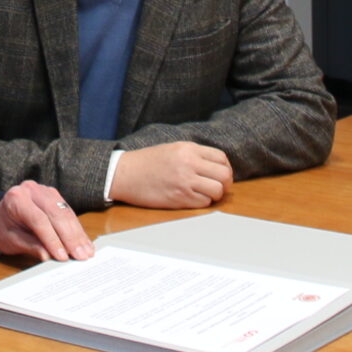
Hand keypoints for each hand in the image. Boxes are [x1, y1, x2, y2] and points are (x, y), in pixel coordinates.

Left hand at [0, 181, 93, 261]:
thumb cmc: (3, 228)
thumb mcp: (10, 240)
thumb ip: (30, 246)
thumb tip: (48, 255)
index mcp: (16, 199)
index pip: (38, 219)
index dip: (52, 239)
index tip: (62, 256)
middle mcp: (31, 190)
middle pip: (55, 213)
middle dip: (70, 237)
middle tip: (80, 255)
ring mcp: (44, 191)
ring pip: (65, 211)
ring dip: (77, 233)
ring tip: (86, 251)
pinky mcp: (54, 196)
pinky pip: (68, 211)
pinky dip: (76, 228)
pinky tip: (84, 242)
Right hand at [111, 141, 232, 208]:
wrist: (125, 174)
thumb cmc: (147, 162)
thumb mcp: (173, 148)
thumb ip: (195, 154)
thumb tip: (216, 166)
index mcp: (188, 149)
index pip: (221, 158)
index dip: (225, 168)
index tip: (220, 174)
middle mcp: (189, 164)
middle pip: (224, 175)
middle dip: (225, 183)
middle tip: (219, 187)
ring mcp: (185, 182)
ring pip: (217, 191)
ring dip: (215, 194)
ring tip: (206, 194)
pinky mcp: (179, 198)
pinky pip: (204, 203)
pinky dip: (203, 202)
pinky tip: (193, 198)